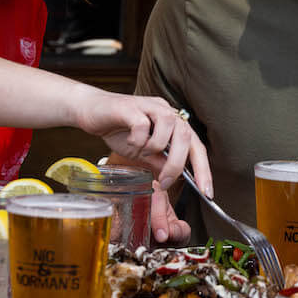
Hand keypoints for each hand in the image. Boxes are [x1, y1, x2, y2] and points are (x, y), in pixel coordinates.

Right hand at [78, 91, 213, 203]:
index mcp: (172, 122)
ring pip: (167, 127)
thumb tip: (175, 176)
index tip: (207, 192)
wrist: (91, 111)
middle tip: (167, 181)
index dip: (203, 169)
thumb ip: (159, 161)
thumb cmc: (118, 130)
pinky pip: (142, 125)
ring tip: (141, 151)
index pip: (196, 145)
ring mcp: (148, 106)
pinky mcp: (130, 107)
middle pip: (185, 135)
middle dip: (178, 163)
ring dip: (155, 147)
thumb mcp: (142, 152)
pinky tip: (128, 140)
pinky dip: (137, 139)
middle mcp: (165, 110)